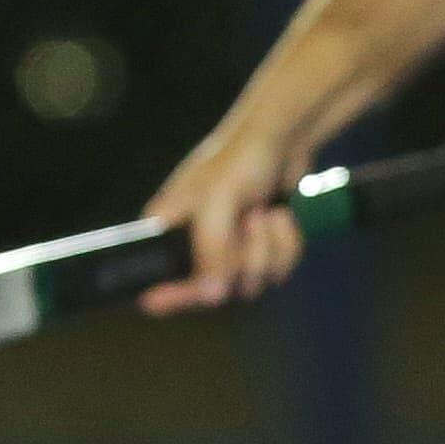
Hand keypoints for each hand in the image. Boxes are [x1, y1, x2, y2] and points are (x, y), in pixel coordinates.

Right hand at [137, 115, 307, 315]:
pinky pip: (277, 272)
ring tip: (265, 212)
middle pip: (214, 290)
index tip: (163, 303)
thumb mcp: (219, 199)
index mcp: (170, 228)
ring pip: (251, 284)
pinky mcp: (259, 250)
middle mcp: (196, 244)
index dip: (166, 296)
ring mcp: (230, 250)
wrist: (286, 140)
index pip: (158, 276)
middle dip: (242, 258)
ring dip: (268, 249)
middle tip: (250, 220)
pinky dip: (286, 245)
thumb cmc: (241, 159)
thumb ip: (211, 247)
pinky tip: (281, 216)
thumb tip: (212, 296)